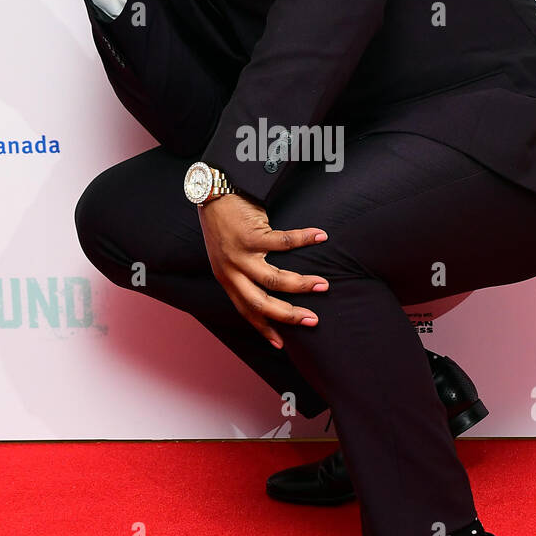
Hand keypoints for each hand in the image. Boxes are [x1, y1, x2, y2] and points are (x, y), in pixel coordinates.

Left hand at [197, 193, 329, 348]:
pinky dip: (305, 239)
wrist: (212, 191)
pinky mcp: (250, 235)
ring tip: (323, 285)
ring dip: (301, 284)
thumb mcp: (227, 254)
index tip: (281, 344)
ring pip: (274, 279)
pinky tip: (321, 236)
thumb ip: (243, 271)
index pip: (246, 310)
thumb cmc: (224, 222)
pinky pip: (283, 242)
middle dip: (288, 315)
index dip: (263, 328)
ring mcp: (240, 254)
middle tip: (312, 320)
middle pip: (261, 303)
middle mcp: (231, 271)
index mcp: (226, 278)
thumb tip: (269, 286)